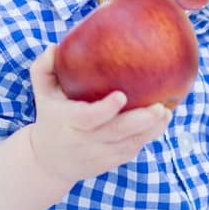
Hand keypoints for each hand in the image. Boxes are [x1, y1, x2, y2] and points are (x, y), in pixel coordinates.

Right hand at [27, 43, 171, 187]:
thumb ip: (43, 69)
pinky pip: (134, 149)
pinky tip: (163, 119)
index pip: (88, 118)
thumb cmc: (50, 118)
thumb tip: (54, 47)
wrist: (49, 162)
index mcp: (69, 122)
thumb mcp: (41, 94)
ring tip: (167, 111)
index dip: (105, 109)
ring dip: (152, 129)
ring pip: (130, 144)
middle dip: (140, 121)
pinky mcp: (112, 161)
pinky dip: (149, 136)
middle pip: (116, 133)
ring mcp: (101, 153)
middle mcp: (86, 141)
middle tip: (160, 106)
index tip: (122, 95)